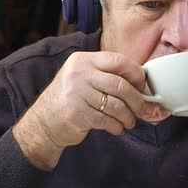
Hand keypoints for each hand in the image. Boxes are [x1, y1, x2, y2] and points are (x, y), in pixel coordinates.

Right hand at [13, 51, 149, 169]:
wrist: (43, 123)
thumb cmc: (71, 99)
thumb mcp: (84, 78)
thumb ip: (108, 76)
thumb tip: (144, 85)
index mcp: (84, 60)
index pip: (118, 60)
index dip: (136, 74)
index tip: (143, 86)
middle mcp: (79, 73)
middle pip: (121, 85)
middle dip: (138, 101)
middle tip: (144, 109)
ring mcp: (76, 93)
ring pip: (116, 105)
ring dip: (128, 117)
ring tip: (129, 121)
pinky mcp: (77, 114)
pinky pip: (107, 120)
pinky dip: (117, 126)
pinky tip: (117, 127)